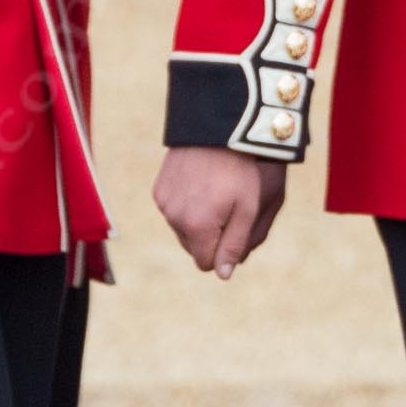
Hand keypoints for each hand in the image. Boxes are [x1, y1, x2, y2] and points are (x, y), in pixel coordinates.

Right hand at [153, 145, 288, 278]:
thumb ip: (234, 245)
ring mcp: (163, 203)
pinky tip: (199, 186)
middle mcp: (174, 219)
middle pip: (193, 247)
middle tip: (227, 210)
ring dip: (196, 221)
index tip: (234, 229)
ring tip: (213, 195)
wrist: (214, 132)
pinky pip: (172, 210)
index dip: (223, 252)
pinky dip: (185, 205)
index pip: (206, 263)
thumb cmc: (238, 172)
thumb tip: (222, 274)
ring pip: (182, 229)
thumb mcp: (247, 210)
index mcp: (197, 227)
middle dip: (209, 237)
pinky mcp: (158, 189)